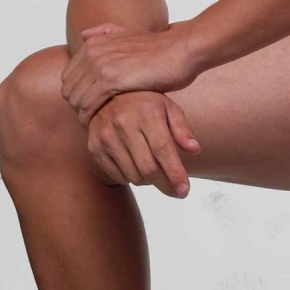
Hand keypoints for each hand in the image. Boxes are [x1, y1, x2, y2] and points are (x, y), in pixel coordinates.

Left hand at [62, 22, 199, 123]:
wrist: (182, 50)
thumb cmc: (161, 49)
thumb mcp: (129, 34)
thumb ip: (105, 33)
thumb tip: (84, 35)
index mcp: (93, 43)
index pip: (68, 76)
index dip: (77, 94)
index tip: (90, 107)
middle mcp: (92, 52)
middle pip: (68, 89)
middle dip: (77, 106)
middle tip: (93, 119)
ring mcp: (100, 65)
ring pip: (75, 99)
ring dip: (83, 115)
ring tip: (98, 124)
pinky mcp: (111, 80)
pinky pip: (88, 105)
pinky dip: (90, 118)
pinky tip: (102, 125)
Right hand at [86, 92, 200, 196]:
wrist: (105, 98)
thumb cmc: (143, 105)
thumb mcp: (167, 108)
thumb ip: (182, 129)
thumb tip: (194, 150)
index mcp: (147, 113)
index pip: (163, 149)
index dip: (175, 173)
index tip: (184, 190)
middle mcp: (124, 124)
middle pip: (148, 167)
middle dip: (165, 184)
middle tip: (175, 191)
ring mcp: (107, 137)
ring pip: (133, 175)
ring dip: (148, 181)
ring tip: (155, 173)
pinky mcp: (95, 147)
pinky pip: (117, 176)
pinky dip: (131, 179)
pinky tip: (136, 168)